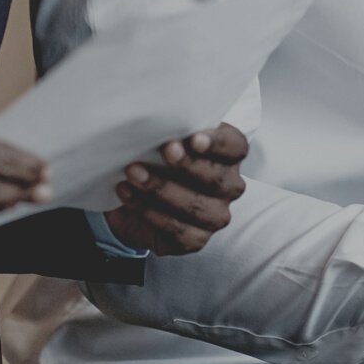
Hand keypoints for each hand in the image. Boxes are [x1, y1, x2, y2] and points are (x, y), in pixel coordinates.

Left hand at [103, 123, 249, 255]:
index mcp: (229, 156)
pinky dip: (148, 211)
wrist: (134, 198)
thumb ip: (171, 132)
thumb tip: (157, 124)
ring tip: (132, 173)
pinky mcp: (195, 239)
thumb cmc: (156, 161)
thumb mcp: (164, 140)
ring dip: (161, 189)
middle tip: (163, 151)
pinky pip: (176, 229)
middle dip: (187, 165)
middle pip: (217, 179)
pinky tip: (128, 194)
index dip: (217, 143)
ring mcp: (215, 216)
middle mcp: (229, 187)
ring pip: (196, 206)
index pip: (235, 147)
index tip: (194, 139)